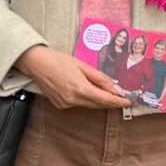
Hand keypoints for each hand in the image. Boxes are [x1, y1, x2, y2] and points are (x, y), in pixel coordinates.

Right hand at [16, 45, 131, 110]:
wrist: (36, 63)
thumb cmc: (57, 60)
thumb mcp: (83, 66)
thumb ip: (101, 79)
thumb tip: (117, 89)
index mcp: (80, 89)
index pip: (106, 100)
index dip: (120, 102)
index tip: (130, 102)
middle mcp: (73, 100)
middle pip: (99, 105)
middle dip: (112, 102)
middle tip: (122, 97)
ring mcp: (66, 104)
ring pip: (90, 106)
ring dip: (100, 100)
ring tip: (106, 92)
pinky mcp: (60, 105)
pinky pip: (79, 104)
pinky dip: (86, 99)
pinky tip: (87, 91)